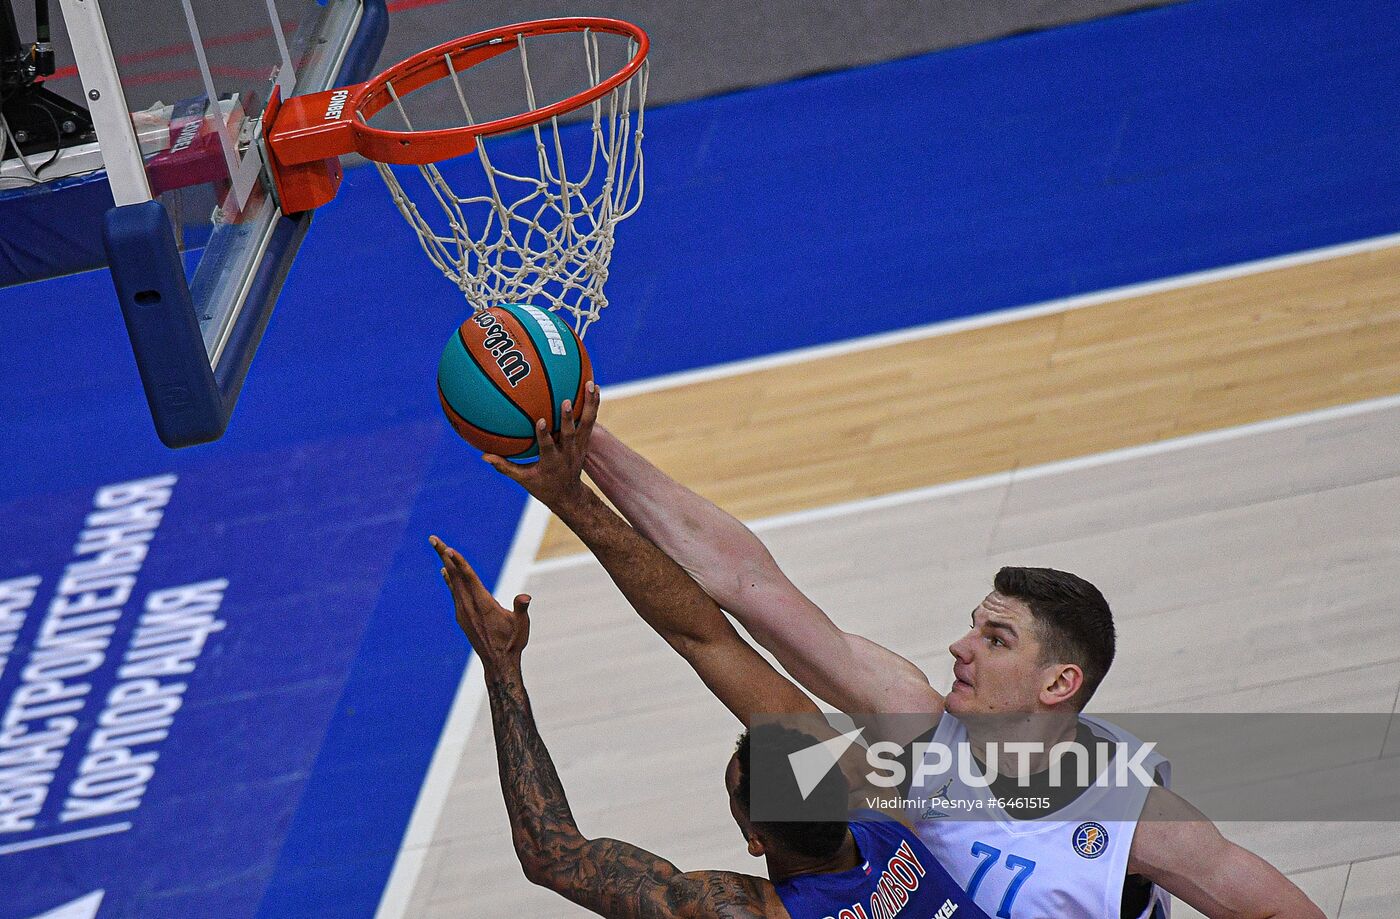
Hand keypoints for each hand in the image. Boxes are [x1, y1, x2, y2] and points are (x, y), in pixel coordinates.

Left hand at [430, 535, 529, 669]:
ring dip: (446, 564)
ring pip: (453, 582)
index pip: (468, 578)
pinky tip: (445, 573)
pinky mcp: (462, 617)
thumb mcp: (522, 625)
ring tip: (439, 549)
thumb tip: (524, 597)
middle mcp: (469, 606)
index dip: (458, 562)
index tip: (447, 549)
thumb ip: (521, 609)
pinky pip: (454, 593)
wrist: (498, 664)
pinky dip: (449, 580)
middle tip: (433, 539)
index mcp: (483, 604)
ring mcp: (463, 612)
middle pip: (455, 575)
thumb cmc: (513, 642)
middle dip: (444, 555)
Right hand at [484, 381, 598, 510]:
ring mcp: (579, 446)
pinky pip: (591, 420)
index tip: (541, 420)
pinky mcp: (586, 441)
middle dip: (568, 419)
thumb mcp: (523, 479)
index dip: (545, 435)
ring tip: (590, 385)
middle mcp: (568, 452)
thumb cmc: (543, 486)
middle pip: (570, 434)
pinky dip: (593, 404)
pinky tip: (594, 387)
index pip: (548, 447)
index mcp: (552, 461)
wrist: (569, 495)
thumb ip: (505, 466)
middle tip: (566, 401)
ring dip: (589, 405)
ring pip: (587, 423)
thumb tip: (483, 456)